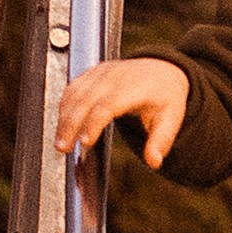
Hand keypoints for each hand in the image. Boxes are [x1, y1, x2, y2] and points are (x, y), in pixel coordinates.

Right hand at [54, 58, 189, 167]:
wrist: (163, 70)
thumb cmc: (165, 97)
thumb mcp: (171, 118)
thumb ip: (161, 141)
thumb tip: (154, 162)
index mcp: (136, 87)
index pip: (109, 105)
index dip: (94, 123)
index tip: (85, 142)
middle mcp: (116, 76)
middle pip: (86, 99)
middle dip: (71, 124)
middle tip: (63, 149)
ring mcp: (102, 72)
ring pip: (75, 93)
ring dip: (64, 117)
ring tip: (60, 142)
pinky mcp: (92, 73)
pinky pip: (73, 88)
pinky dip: (64, 106)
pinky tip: (62, 125)